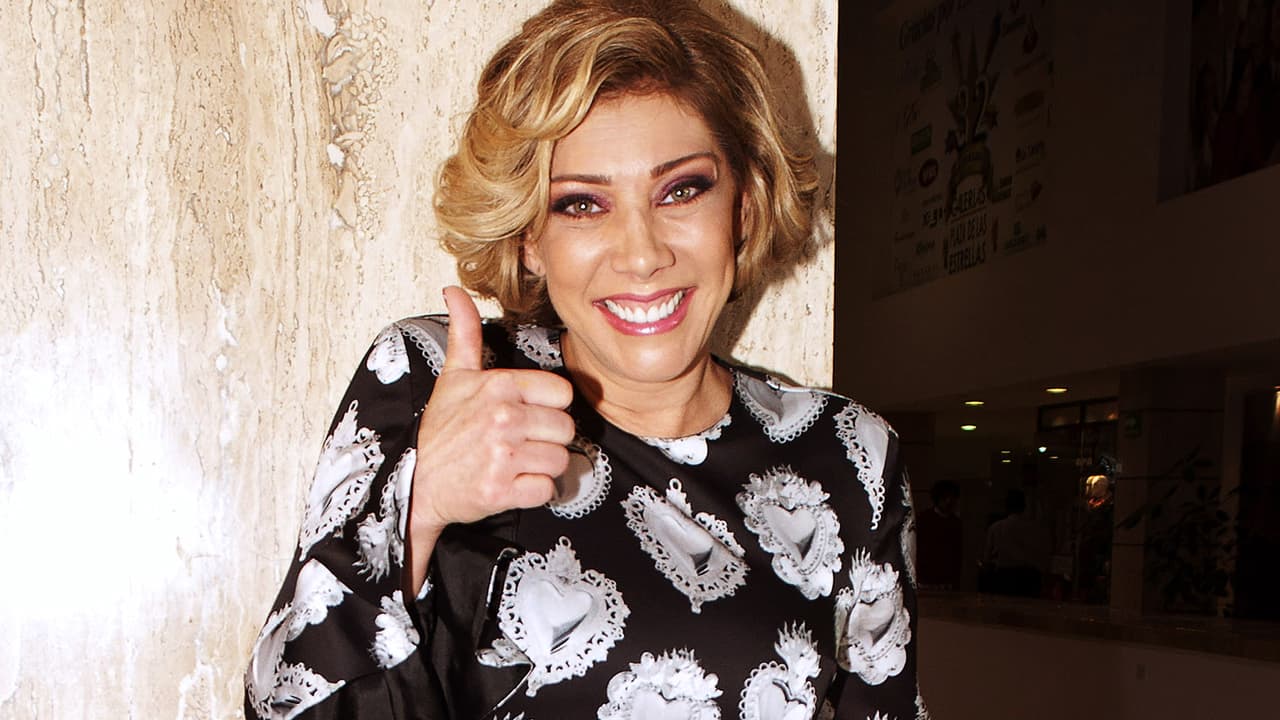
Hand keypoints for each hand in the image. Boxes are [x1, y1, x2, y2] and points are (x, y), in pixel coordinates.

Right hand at [409, 287, 574, 537]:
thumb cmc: (440, 430)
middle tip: (520, 443)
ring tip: (515, 463)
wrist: (415, 483)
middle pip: (566, 429)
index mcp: (499, 386)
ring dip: (541, 466)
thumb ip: (465, 332)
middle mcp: (504, 418)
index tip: (528, 415)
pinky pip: (546, 490)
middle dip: (548, 439)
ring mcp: (503, 456)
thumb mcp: (453, 376)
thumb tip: (453, 290)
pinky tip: (512, 483)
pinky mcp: (501, 491)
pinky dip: (533, 492)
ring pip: (560, 461)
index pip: (563, 393)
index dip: (549, 407)